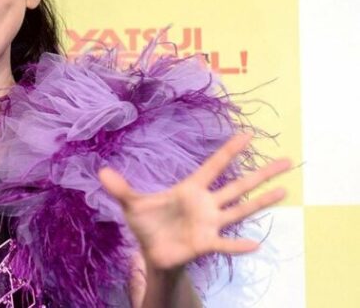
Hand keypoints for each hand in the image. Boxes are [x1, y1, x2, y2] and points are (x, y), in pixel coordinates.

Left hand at [98, 132, 290, 270]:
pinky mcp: (207, 244)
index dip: (229, 151)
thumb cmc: (147, 225)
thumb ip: (120, 188)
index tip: (248, 134)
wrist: (152, 253)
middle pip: (238, 185)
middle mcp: (207, 204)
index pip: (213, 166)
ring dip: (262, 201)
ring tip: (285, 191)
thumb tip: (100, 171)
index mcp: (191, 189)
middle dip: (262, 173)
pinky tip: (256, 243)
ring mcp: (211, 224)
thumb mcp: (131, 205)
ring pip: (241, 210)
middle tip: (288, 160)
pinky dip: (239, 245)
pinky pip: (226, 243)